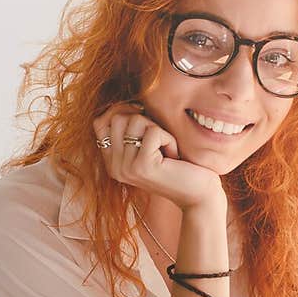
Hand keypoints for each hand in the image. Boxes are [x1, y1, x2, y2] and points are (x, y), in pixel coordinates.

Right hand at [93, 102, 225, 213]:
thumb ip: (132, 129)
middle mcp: (114, 167)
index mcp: (112, 162)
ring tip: (166, 149)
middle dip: (143, 120)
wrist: (197, 194)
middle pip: (117, 117)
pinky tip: (173, 156)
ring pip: (135, 121)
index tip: (144, 119)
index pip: (100, 123)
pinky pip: (154, 132)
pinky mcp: (142, 166)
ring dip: (158, 130)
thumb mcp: (149, 145)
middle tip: (159, 139)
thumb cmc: (177, 165)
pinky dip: (169, 139)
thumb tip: (129, 102)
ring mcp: (126, 168)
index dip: (121, 112)